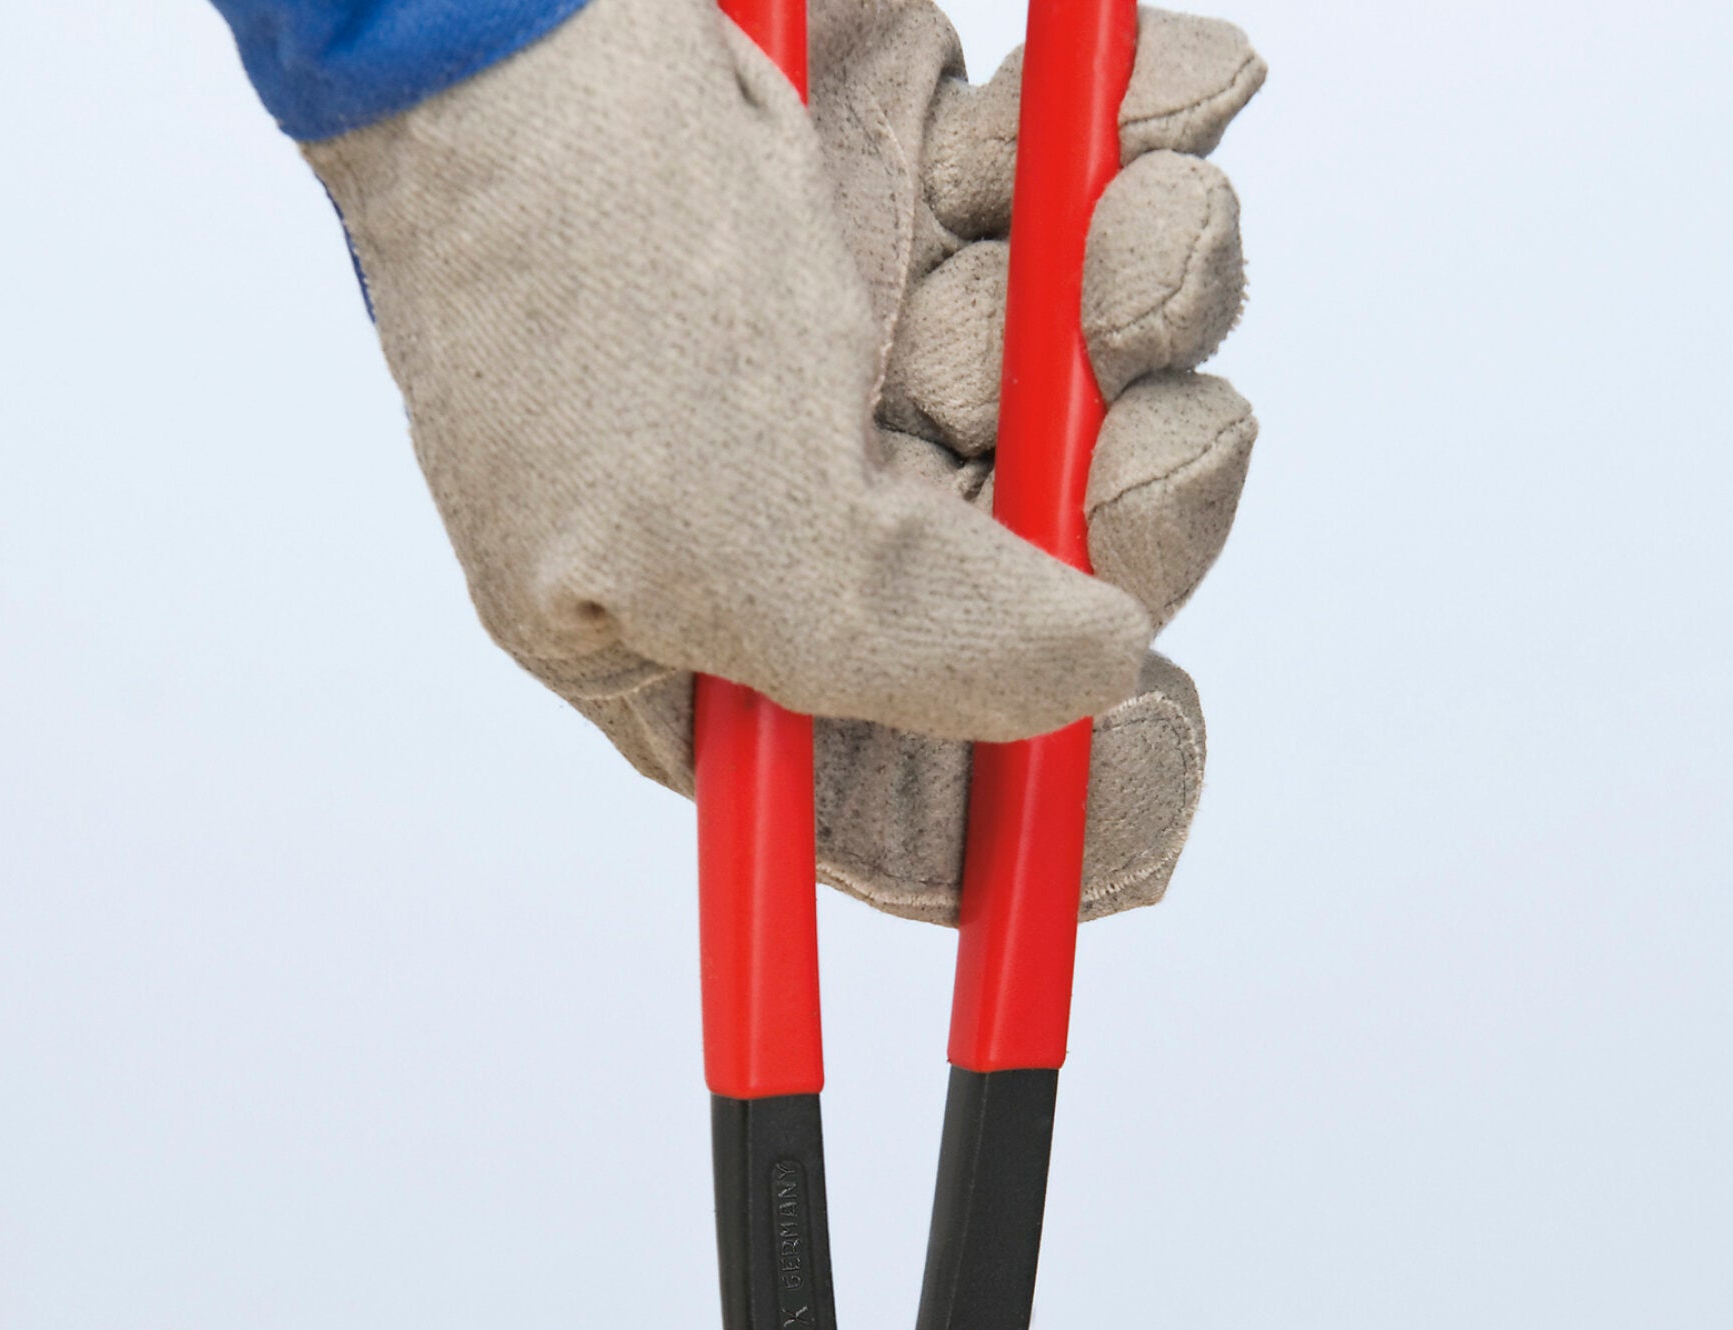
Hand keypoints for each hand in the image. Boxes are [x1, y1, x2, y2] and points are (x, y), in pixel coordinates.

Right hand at [306, 0, 1261, 920]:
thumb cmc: (568, 265)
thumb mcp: (734, 544)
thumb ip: (925, 654)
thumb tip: (1105, 670)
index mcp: (709, 649)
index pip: (896, 792)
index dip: (1037, 800)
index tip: (1153, 744)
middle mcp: (795, 516)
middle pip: (1031, 592)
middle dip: (1126, 511)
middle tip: (1153, 446)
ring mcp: (862, 354)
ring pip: (1086, 396)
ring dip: (1144, 313)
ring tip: (1129, 229)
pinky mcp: (921, 195)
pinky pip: (1084, 218)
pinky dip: (1147, 161)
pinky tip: (1163, 126)